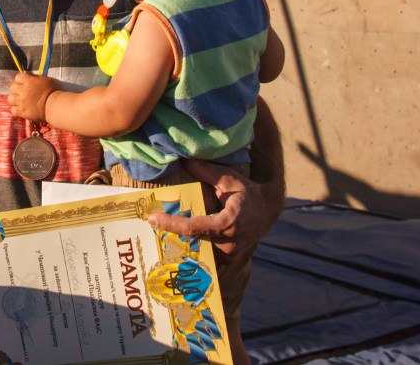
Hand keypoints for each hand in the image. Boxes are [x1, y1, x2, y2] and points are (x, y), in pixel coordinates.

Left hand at [8, 72, 56, 121]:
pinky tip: (21, 109)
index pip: (18, 77)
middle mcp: (23, 91)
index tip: (25, 83)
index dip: (21, 79)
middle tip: (22, 92)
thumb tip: (30, 76)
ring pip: (10, 98)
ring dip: (14, 99)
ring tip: (20, 101)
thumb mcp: (46, 80)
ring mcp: (21, 102)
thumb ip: (36, 78)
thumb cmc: (53, 91)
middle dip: (17, 89)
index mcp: (29, 81)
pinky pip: (13, 110)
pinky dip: (16, 110)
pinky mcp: (22, 112)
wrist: (55, 106)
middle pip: (12, 87)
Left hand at [147, 159, 283, 258]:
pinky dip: (192, 249)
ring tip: (159, 234)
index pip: (195, 228)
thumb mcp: (229, 178)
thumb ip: (206, 171)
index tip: (154, 219)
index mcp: (229, 223)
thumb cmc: (247, 192)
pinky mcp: (229, 259)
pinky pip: (206, 256)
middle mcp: (230, 243)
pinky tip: (176, 242)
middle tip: (150, 226)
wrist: (268, 209)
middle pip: (193, 243)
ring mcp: (230, 254)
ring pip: (199, 252)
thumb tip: (184, 160)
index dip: (173, 225)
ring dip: (180, 244)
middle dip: (171, 236)